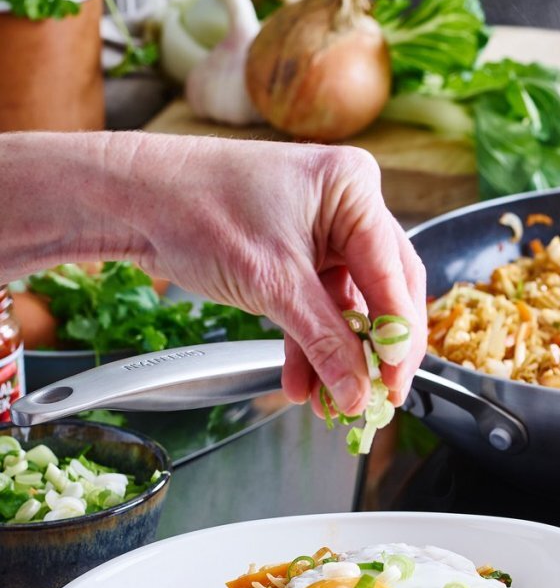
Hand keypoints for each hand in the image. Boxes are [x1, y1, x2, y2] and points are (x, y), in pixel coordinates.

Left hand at [124, 134, 426, 415]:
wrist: (132, 201)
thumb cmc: (196, 208)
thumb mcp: (272, 283)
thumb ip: (324, 339)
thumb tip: (358, 390)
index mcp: (353, 188)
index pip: (394, 273)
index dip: (399, 335)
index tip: (395, 382)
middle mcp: (346, 205)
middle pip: (382, 289)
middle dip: (373, 349)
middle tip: (379, 394)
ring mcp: (323, 231)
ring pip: (348, 306)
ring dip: (338, 355)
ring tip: (333, 400)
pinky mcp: (298, 255)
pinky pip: (318, 307)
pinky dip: (310, 344)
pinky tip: (303, 382)